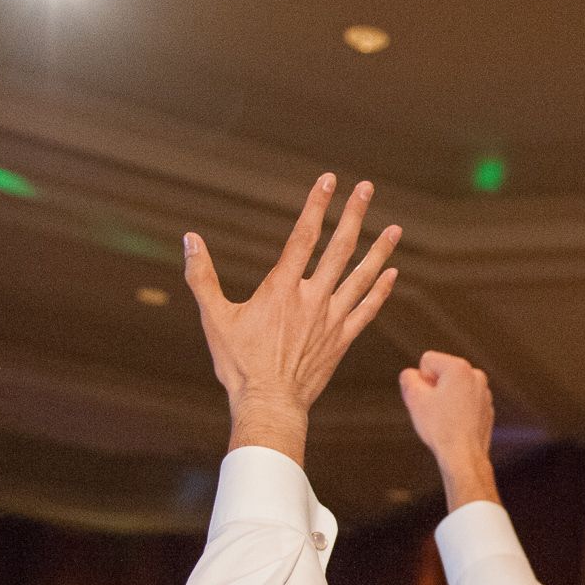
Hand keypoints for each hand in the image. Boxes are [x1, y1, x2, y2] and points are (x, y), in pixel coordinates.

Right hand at [184, 174, 400, 459]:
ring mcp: (331, 319)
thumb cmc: (239, 364)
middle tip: (366, 188)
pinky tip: (392, 274)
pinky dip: (380, 291)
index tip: (329, 181)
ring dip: (379, 250)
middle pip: (339, 248)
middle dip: (354, 215)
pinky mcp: (341, 340)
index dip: (317, 205)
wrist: (269, 404)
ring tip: (395, 228)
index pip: (304, 236)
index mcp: (282, 288)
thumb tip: (189, 239)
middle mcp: (312, 298)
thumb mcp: (214, 317)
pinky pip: (367, 310)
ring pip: (361, 277)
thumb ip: (202, 275)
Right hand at [399, 351, 497, 509]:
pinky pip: (464, 402)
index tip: (427, 400)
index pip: (427, 361)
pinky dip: (458, 410)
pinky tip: (455, 425)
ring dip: (445, 399)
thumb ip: (408, 378)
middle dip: (434, 388)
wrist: (464, 456)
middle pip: (442, 373)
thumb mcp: (414, 398)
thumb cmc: (441, 428)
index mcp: (460, 368)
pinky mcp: (486, 408)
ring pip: (453, 389)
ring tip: (445, 419)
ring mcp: (484, 392)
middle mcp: (476, 375)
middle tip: (434, 411)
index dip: (421, 381)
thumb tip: (412, 375)